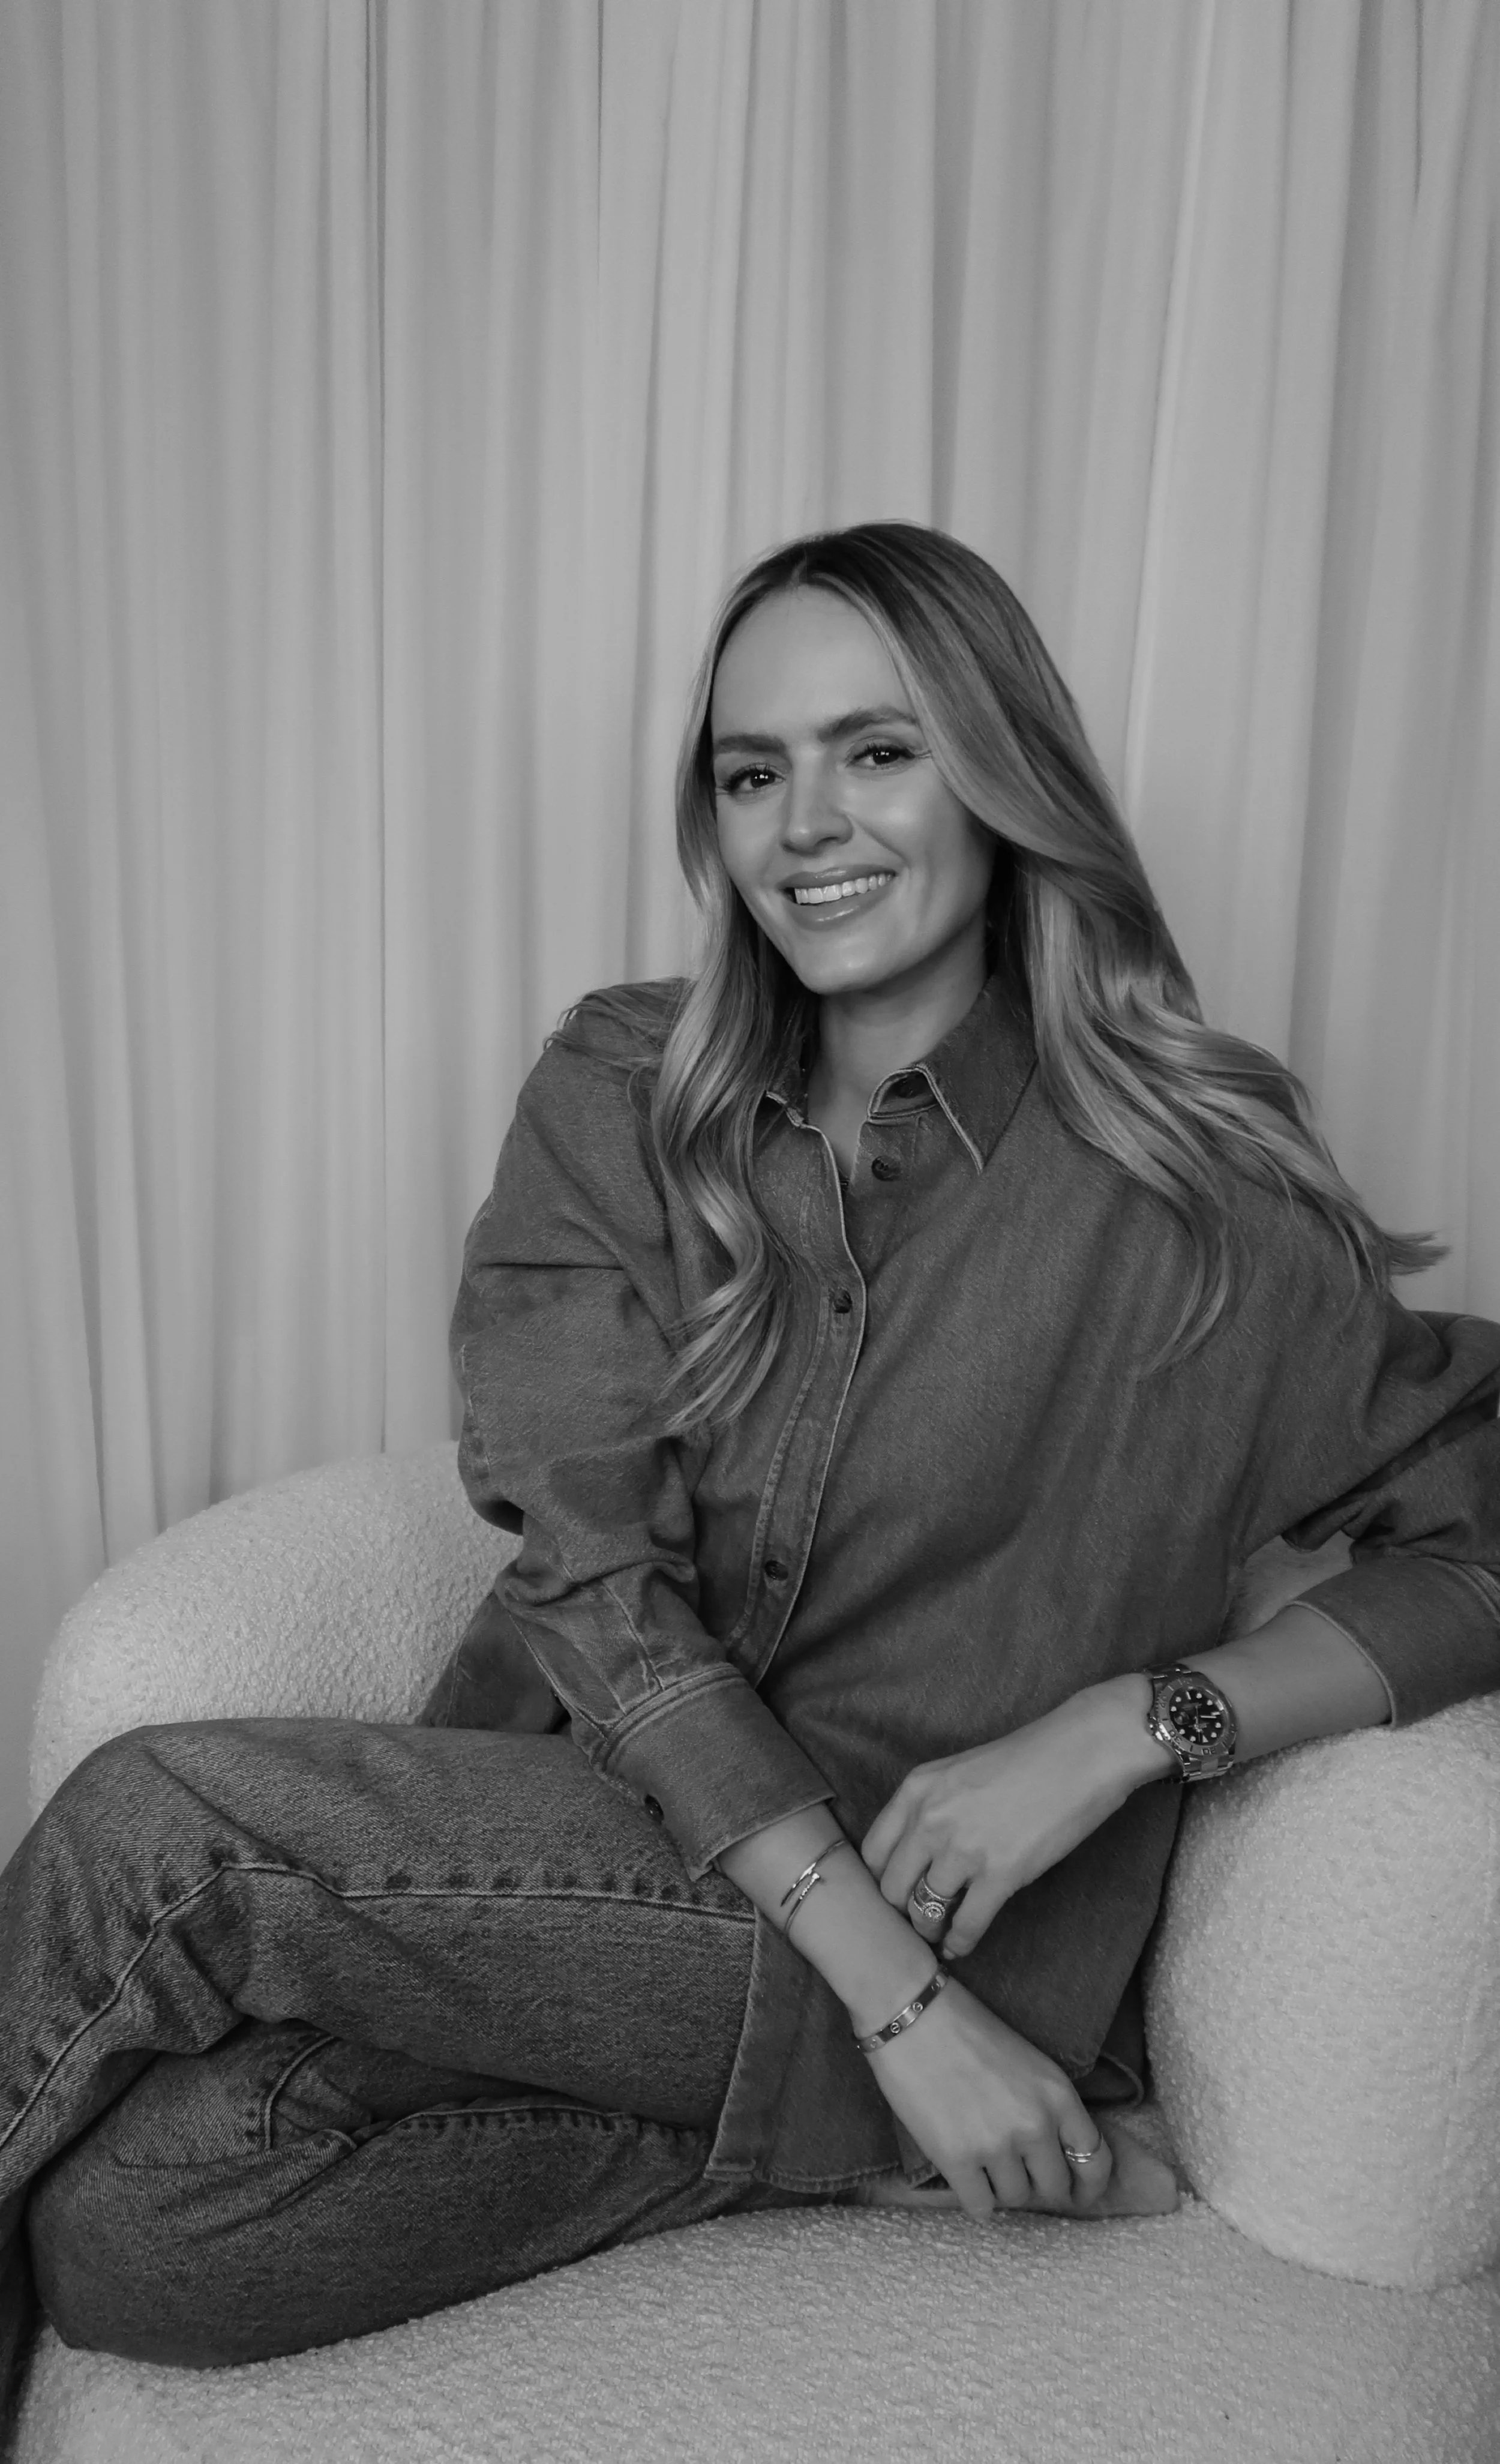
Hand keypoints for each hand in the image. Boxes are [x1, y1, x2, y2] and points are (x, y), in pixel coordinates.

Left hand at [862, 1680, 1167, 1958]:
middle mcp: (930, 1819)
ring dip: (929, 1929)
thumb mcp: (960, 1771)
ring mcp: (964, 1848)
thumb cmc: (1028, 1758)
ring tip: (938, 1935)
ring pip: (924, 1911)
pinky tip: (961, 1946)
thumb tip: (919, 1852)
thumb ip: (933, 1806)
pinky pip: (966, 1925)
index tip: (893, 1892)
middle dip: (901, 1909)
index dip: (880, 1880)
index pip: (873, 1852)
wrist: (1082, 1752)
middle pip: (891, 1888)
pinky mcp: (1001, 1874)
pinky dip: (961, 1942)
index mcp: (917, 1789)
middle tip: (914, 1918)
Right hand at [864, 1974, 1118, 2218]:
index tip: (1078, 2194)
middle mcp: (1035, 2123)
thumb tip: (1052, 2157)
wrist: (912, 2014)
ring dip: (1002, 2188)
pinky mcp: (957, 2158)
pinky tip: (965, 2178)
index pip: (1096, 2161)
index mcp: (1058, 2095)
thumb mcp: (1029, 2064)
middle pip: (1055, 2188)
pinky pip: (980, 2208)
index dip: (1089, 2186)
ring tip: (983, 2163)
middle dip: (1038, 2185)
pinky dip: (975, 2199)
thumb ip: (1048, 2108)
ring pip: (1015, 2199)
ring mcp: (996, 2144)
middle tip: (1017, 2173)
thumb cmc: (968, 2030)